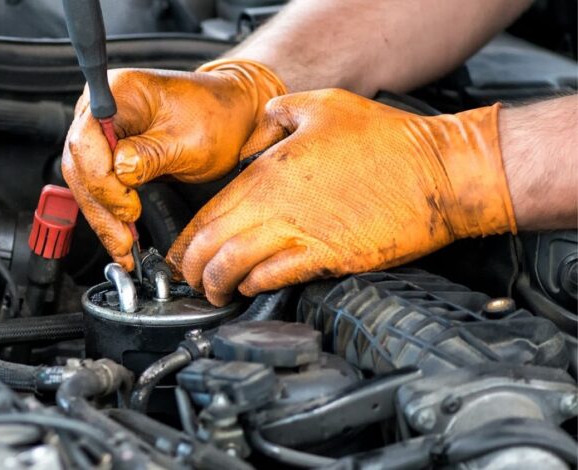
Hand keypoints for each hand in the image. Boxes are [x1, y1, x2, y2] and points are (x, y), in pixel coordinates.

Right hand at [62, 60, 286, 269]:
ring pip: (85, 181)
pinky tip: (121, 235)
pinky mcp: (109, 153)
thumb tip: (120, 172)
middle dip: (101, 207)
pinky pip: (99, 186)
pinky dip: (109, 213)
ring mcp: (103, 131)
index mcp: (118, 92)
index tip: (128, 207)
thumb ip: (151, 155)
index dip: (103, 180)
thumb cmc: (216, 117)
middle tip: (123, 240)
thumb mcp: (190, 140)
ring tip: (122, 247)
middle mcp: (102, 108)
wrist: (231, 115)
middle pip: (81, 164)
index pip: (87, 140)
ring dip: (102, 217)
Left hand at [167, 89, 516, 305]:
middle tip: (188, 278)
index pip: (209, 212)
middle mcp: (277, 205)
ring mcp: (303, 233)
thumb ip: (277, 115)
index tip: (180, 252)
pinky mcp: (329, 257)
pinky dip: (255, 285)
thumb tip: (257, 129)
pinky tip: (251, 287)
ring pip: (237, 266)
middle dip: (191, 268)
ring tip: (213, 291)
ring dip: (217, 283)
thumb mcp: (323, 105)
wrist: (439, 173)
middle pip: (213, 244)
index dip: (187, 239)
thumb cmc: (387, 140)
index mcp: (269, 171)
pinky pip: (277, 278)